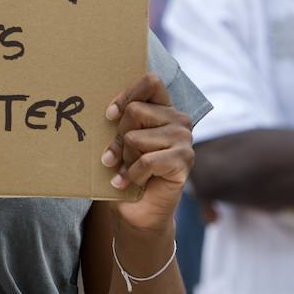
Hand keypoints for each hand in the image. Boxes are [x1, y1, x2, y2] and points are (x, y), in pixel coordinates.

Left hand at [101, 73, 194, 232]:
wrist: (137, 211)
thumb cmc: (125, 170)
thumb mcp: (119, 140)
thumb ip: (119, 120)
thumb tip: (109, 111)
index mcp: (163, 108)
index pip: (151, 81)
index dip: (127, 95)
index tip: (110, 115)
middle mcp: (178, 119)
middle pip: (135, 110)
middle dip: (119, 137)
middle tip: (118, 157)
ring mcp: (184, 139)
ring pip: (135, 137)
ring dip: (125, 159)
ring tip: (129, 170)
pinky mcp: (185, 160)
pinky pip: (146, 160)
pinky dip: (133, 174)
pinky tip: (134, 182)